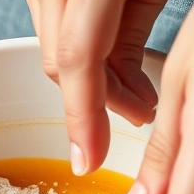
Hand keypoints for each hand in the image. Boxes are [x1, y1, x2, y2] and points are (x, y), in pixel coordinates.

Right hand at [22, 0, 171, 173]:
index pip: (78, 59)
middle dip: (98, 104)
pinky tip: (111, 67)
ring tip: (135, 94)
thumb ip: (133, 42)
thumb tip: (132, 104)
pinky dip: (80, 58)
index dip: (84, 115)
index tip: (91, 160)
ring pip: (53, 53)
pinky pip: (52, 33)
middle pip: (62, 64)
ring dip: (90, 83)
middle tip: (141, 116)